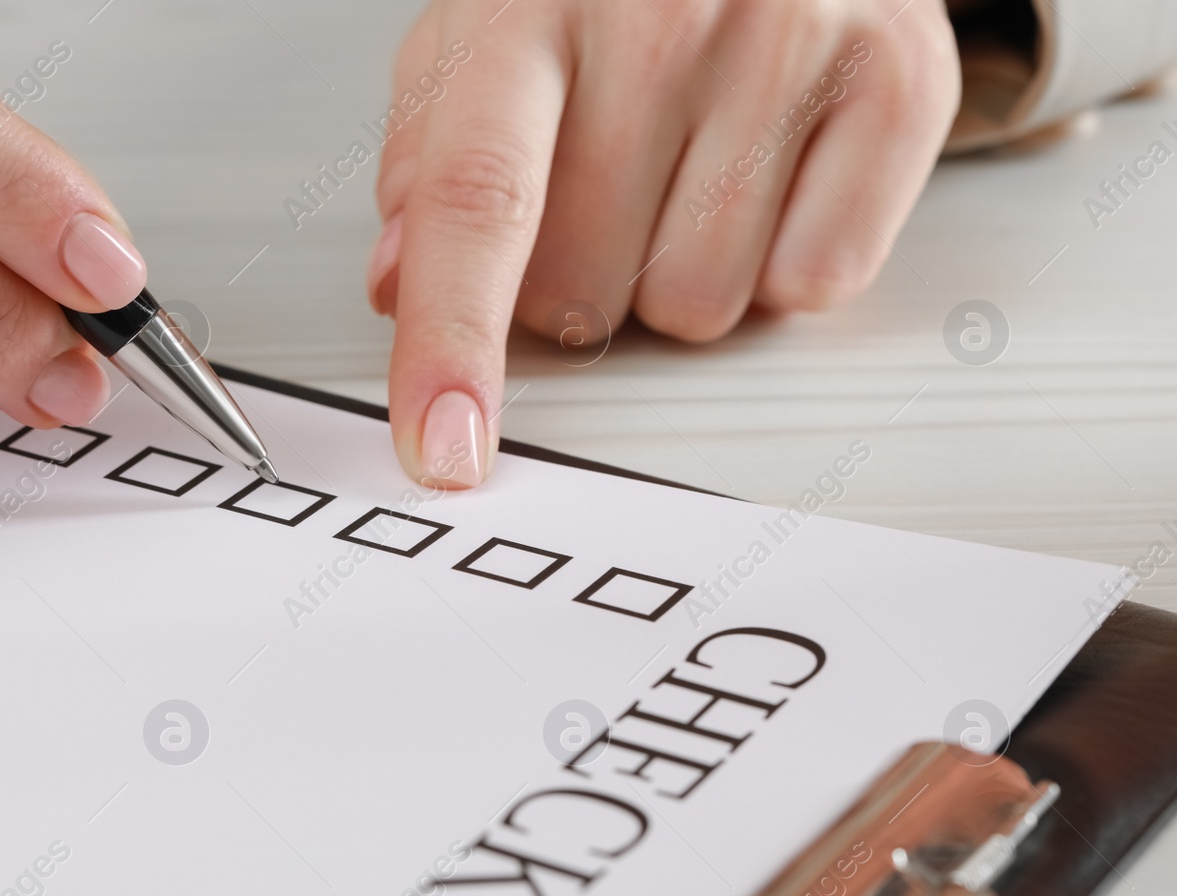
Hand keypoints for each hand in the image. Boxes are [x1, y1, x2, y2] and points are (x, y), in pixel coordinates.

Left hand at [367, 0, 959, 487]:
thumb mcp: (490, 38)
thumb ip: (427, 160)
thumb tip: (397, 285)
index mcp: (531, 1)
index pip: (477, 197)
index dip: (451, 338)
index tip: (443, 450)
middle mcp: (663, 9)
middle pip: (581, 292)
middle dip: (572, 285)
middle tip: (603, 193)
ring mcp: (790, 37)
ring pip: (697, 308)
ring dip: (676, 279)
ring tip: (692, 173)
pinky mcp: (899, 79)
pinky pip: (814, 283)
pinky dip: (784, 264)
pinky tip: (771, 177)